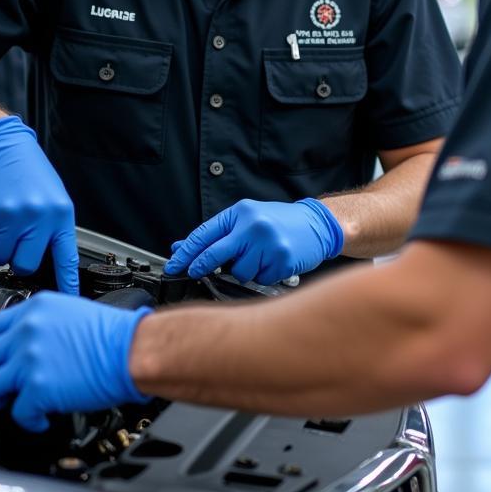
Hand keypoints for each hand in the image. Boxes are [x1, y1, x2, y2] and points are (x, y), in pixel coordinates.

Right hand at [0, 115, 79, 293]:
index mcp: (60, 213)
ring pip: (1, 258)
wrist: (1, 144)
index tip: (69, 300)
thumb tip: (50, 260)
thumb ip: (52, 227)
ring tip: (4, 225)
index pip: (66, 257)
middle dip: (18, 261)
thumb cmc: (27, 171)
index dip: (67, 283)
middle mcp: (39, 216)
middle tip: (17, 242)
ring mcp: (13, 215)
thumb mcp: (52, 197)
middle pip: (26, 265)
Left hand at [0, 291, 151, 431]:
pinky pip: (16, 413)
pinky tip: (43, 416)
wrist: (134, 349)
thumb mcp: (68, 311)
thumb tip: (20, 343)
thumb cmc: (112, 334)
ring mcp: (29, 360)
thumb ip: (38, 324)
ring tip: (19, 401)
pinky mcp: (39, 388)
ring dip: (0, 399)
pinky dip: (29, 420)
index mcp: (33, 310)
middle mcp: (26, 332)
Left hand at [164, 197, 343, 284]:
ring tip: (259, 258)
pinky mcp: (282, 260)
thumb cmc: (278, 221)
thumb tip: (181, 246)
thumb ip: (215, 234)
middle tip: (194, 273)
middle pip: (215, 254)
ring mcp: (268, 243)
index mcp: (240, 212)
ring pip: (238, 272)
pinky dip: (263, 275)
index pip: (204, 234)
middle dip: (201, 267)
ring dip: (244, 271)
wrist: (316, 223)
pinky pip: (259, 279)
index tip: (174, 265)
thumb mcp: (245, 219)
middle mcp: (253, 226)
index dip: (186, 253)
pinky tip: (272, 262)